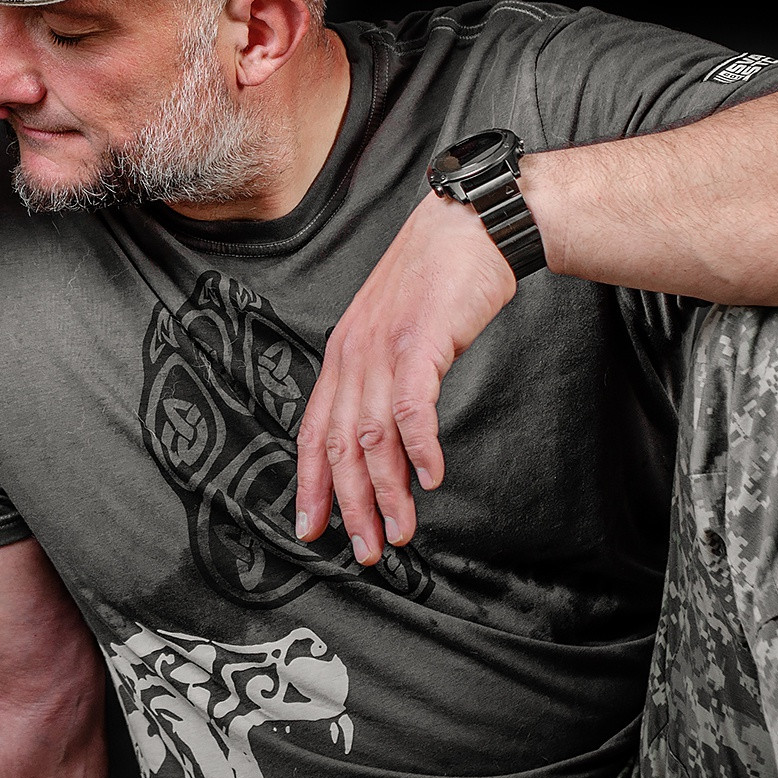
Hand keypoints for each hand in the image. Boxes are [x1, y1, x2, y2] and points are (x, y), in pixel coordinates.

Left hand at [295, 188, 517, 563]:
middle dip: (349, 505)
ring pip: (372, 437)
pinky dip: (420, 448)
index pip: (313, 431)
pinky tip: (432, 478)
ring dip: (387, 492)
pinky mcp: (420, 340)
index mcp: (341, 355)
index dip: (310, 483)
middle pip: (340, 445)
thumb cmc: (436, 282)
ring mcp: (384, 347)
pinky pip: (412, 407)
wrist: (467, 228)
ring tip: (400, 532)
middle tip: (364, 550)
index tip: (312, 528)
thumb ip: (385, 385)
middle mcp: (352, 354)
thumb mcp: (397, 335)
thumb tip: (391, 446)